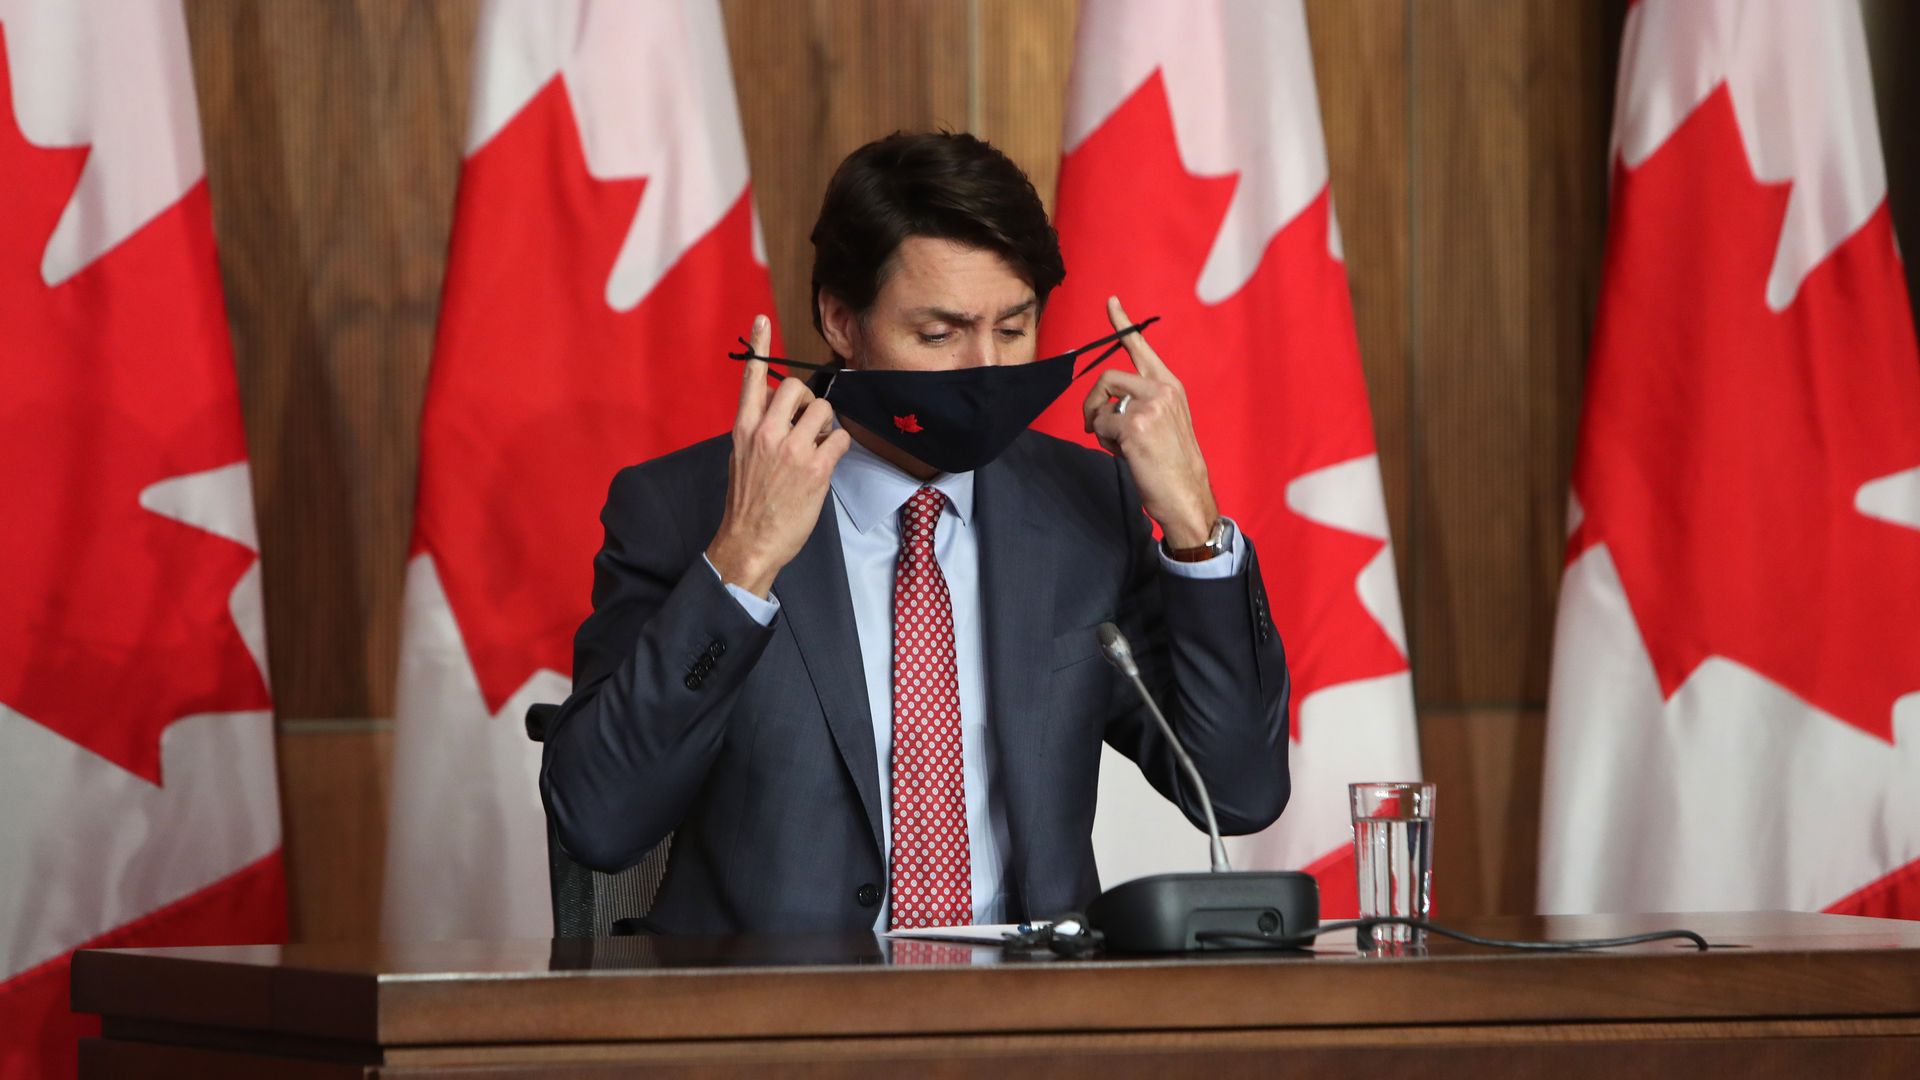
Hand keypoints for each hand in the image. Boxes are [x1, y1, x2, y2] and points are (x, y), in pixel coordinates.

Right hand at [706, 315, 851, 596]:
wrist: (749, 541)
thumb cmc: (747, 503)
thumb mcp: (742, 458)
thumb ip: (759, 430)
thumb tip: (781, 412)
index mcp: (744, 428)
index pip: (752, 378)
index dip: (758, 347)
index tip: (762, 320)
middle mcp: (766, 432)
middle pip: (798, 388)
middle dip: (809, 402)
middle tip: (807, 425)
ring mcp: (791, 449)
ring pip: (823, 410)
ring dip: (826, 427)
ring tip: (816, 448)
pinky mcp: (815, 468)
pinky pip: (840, 438)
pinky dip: (838, 447)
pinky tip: (826, 463)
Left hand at [1081, 296, 1218, 547]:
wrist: (1186, 495)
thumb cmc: (1172, 465)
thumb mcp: (1164, 423)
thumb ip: (1141, 403)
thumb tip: (1105, 404)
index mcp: (1170, 387)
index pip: (1142, 348)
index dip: (1123, 323)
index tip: (1110, 302)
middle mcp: (1162, 390)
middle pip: (1108, 377)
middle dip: (1092, 402)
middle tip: (1091, 425)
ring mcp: (1149, 406)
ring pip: (1101, 404)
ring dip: (1100, 427)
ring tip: (1120, 446)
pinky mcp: (1134, 425)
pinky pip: (1099, 425)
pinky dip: (1103, 442)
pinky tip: (1124, 454)